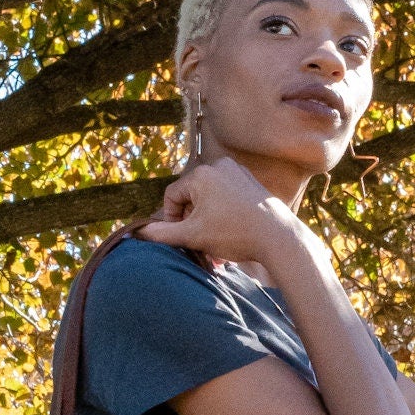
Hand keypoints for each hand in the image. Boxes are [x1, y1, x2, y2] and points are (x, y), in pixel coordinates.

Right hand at [137, 157, 309, 269]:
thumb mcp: (193, 236)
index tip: (179, 238)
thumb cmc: (234, 234)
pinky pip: (228, 199)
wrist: (277, 236)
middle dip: (192, 224)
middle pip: (193, 198)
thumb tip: (137, 233)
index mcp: (201, 174)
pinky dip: (223, 217)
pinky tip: (229, 238)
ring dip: (207, 225)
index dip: (171, 220)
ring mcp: (238, 173)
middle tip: (198, 246)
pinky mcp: (251, 183)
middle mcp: (219, 166)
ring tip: (214, 249)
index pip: (173, 196)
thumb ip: (163, 234)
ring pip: (211, 201)